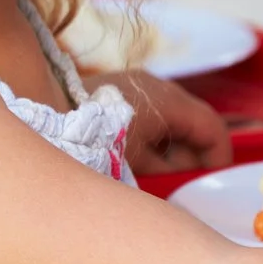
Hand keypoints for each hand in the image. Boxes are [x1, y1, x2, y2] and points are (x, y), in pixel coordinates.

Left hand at [96, 69, 232, 174]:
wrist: (43, 121)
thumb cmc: (93, 143)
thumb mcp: (138, 164)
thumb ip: (171, 171)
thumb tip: (187, 177)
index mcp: (166, 100)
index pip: (211, 126)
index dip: (219, 156)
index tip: (213, 180)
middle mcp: (155, 84)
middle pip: (194, 119)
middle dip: (195, 152)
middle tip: (187, 180)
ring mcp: (135, 83)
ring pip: (172, 116)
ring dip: (174, 144)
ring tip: (159, 172)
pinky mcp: (118, 88)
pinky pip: (151, 111)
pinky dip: (154, 134)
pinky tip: (139, 156)